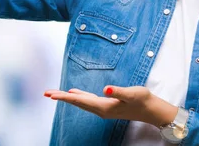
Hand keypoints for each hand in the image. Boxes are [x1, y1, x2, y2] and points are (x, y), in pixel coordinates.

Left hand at [44, 85, 177, 126]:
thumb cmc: (142, 100)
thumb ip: (119, 91)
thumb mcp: (132, 93)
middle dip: (61, 98)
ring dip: (68, 98)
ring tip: (54, 94)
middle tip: (46, 93)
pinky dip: (79, 97)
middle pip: (77, 103)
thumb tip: (106, 89)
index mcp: (104, 107)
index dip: (65, 97)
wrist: (151, 110)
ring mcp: (104, 108)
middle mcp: (101, 109)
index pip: (81, 101)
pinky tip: (75, 93)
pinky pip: (88, 101)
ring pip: (81, 102)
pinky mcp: (107, 105)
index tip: (52, 95)